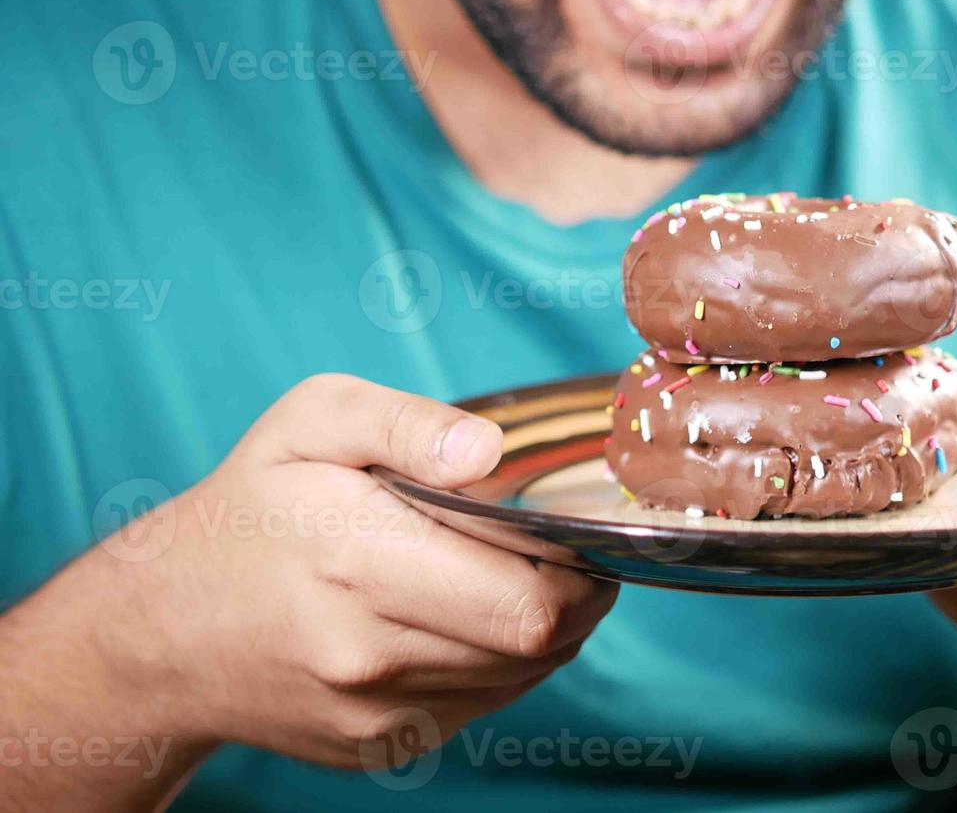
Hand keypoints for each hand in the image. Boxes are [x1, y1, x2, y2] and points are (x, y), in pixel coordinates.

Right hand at [82, 374, 617, 767]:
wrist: (163, 629)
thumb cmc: (250, 509)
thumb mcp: (313, 422)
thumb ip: (407, 424)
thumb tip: (487, 452)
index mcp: (360, 562)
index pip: (529, 601)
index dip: (579, 569)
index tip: (576, 532)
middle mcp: (370, 652)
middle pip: (538, 643)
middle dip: (575, 597)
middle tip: (563, 553)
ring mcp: (375, 712)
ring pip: (519, 677)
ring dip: (539, 629)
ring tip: (509, 577)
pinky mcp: (379, 747)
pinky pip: (481, 704)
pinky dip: (497, 662)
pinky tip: (464, 618)